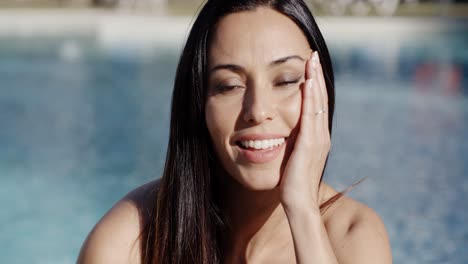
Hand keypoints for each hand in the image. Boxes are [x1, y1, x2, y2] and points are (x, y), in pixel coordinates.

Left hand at [279, 51, 330, 211]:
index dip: (315, 85)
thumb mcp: (294, 156)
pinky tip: (307, 83)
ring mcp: (318, 139)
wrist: (298, 201)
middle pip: (321, 99)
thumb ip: (294, 142)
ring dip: (315, 80)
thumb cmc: (293, 182)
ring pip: (318, 103)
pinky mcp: (309, 144)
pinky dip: (310, 98)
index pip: (317, 105)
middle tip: (313, 56)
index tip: (310, 68)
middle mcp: (322, 135)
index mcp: (318, 137)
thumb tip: (286, 131)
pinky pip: (310, 116)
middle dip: (317, 76)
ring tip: (311, 61)